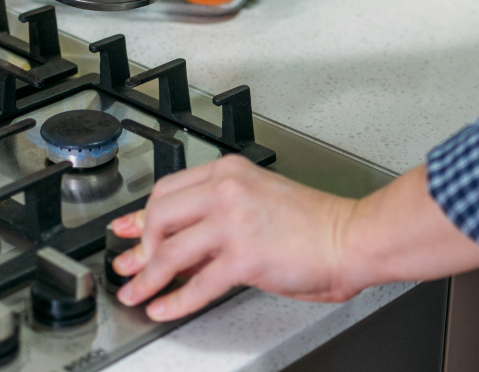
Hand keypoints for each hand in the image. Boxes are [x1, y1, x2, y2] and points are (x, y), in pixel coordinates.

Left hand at [110, 155, 359, 320]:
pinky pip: (196, 285)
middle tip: (129, 266)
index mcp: (230, 172)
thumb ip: (219, 215)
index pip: (168, 190)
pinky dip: (173, 301)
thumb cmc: (316, 223)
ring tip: (134, 293)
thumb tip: (182, 245)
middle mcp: (227, 190)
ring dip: (146, 278)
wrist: (352, 237)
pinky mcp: (243, 257)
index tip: (125, 229)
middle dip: (138, 247)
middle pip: (159, 216)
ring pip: (169, 251)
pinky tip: (163, 307)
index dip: (141, 215)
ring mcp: (233, 223)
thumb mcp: (260, 200)